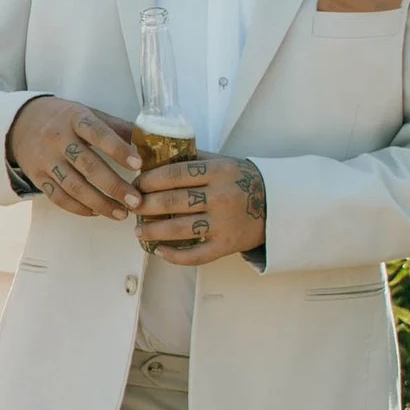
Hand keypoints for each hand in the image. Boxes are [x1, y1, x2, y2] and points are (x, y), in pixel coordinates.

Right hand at [5, 95, 142, 217]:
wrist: (20, 122)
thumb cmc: (64, 118)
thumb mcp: (88, 113)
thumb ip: (116, 127)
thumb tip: (148, 140)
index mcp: (75, 118)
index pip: (98, 134)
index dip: (118, 149)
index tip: (138, 165)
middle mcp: (57, 139)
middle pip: (87, 166)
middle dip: (114, 186)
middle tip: (136, 201)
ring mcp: (45, 159)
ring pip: (73, 187)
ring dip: (99, 203)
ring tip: (121, 213)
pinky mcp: (36, 176)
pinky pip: (58, 197)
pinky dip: (78, 208)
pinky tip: (96, 212)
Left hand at [135, 153, 267, 263]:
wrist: (279, 204)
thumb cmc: (242, 181)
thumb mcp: (223, 162)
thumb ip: (192, 159)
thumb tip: (153, 154)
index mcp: (218, 171)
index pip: (174, 174)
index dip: (149, 180)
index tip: (135, 185)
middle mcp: (221, 196)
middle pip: (172, 201)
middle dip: (145, 205)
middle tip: (131, 207)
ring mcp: (224, 223)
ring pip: (179, 229)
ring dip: (153, 231)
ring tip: (138, 231)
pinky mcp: (227, 245)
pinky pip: (196, 254)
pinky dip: (174, 255)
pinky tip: (159, 251)